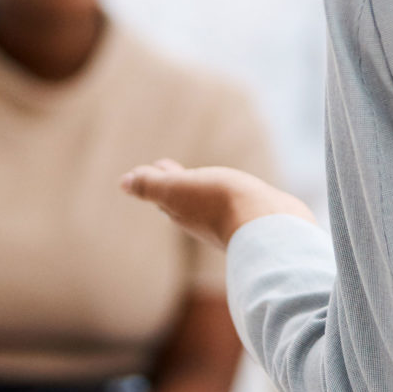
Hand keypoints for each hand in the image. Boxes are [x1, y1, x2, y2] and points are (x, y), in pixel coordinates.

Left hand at [121, 160, 313, 251]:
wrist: (268, 224)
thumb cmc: (221, 202)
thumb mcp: (177, 188)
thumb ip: (151, 185)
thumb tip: (124, 182)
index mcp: (180, 210)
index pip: (163, 194)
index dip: (157, 180)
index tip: (153, 167)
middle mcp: (202, 219)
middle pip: (183, 200)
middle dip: (176, 184)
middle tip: (168, 168)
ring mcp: (229, 220)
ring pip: (209, 203)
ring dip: (202, 190)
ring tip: (201, 178)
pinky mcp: (254, 220)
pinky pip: (236, 205)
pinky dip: (229, 196)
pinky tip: (239, 194)